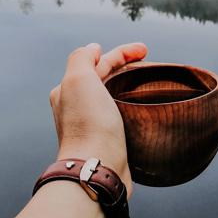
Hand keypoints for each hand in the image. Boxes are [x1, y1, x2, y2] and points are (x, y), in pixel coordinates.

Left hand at [49, 42, 147, 198]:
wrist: (97, 168)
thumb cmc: (89, 125)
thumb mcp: (78, 80)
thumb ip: (82, 58)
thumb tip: (92, 49)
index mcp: (68, 91)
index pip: (97, 62)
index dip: (122, 52)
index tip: (145, 50)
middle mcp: (77, 107)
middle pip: (104, 78)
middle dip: (126, 67)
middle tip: (149, 63)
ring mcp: (92, 125)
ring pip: (112, 97)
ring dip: (128, 87)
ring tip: (148, 86)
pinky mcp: (107, 141)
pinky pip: (119, 116)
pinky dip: (131, 107)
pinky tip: (141, 110)